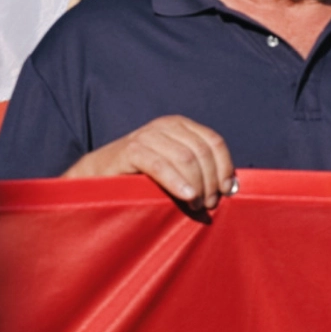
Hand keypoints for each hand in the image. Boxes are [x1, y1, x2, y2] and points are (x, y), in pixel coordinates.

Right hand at [64, 116, 236, 210]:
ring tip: (196, 206)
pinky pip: (160, 165)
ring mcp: (147, 135)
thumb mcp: (176, 169)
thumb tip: (232, 187)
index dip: (224, 167)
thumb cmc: (143, 179)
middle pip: (202, 152)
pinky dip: (176, 182)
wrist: (98, 178)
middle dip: (210, 181)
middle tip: (208, 205)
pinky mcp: (130, 150)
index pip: (214, 142)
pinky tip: (186, 196)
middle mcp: (165, 126)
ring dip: (196, 185)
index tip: (227, 191)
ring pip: (185, 158)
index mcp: (181, 126)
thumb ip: (200, 171)